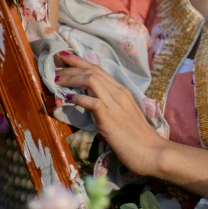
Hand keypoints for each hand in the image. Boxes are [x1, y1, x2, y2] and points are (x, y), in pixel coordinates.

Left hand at [57, 53, 163, 176]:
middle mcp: (119, 93)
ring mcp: (115, 105)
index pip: (99, 70)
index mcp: (122, 91)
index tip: (65, 57)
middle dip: (72, 67)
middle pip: (93, 71)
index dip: (81, 62)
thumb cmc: (138, 137)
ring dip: (72, 78)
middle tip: (55, 67)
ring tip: (57, 81)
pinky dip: (79, 98)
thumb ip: (110, 105)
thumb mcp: (123, 114)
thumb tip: (93, 102)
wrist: (151, 151)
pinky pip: (93, 102)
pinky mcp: (110, 119)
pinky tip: (68, 99)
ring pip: (92, 80)